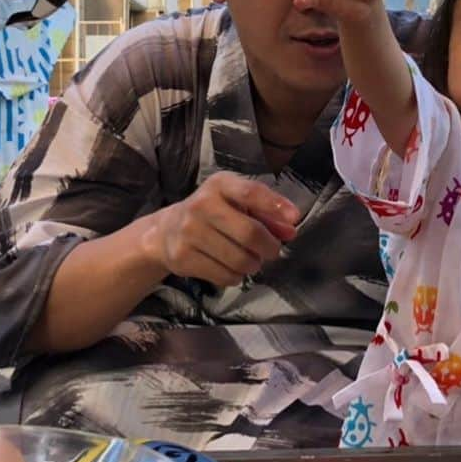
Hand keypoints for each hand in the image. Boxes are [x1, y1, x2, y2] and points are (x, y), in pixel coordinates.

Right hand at [143, 171, 299, 287]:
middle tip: (272, 251)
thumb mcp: (236, 203)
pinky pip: (224, 276)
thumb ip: (266, 214)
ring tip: (251, 260)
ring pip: (239, 259)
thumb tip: (291, 230)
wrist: (166, 231)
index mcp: (219, 184)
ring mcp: (189, 232)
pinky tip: (232, 268)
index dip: (275, 205)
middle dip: (269, 247)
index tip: (294, 218)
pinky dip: (236, 276)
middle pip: (249, 232)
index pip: (251, 192)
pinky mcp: (182, 257)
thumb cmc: (212, 213)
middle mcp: (201, 204)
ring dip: (253, 264)